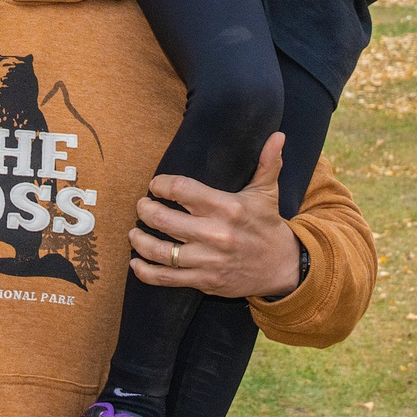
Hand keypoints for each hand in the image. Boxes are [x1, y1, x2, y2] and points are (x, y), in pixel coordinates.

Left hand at [128, 133, 304, 299]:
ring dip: (140, 241)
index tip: (156, 185)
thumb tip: (278, 135)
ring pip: (160, 251)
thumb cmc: (268, 226)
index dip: (161, 185)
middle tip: (141, 206)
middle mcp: (215, 234)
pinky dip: (146, 272)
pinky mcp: (204, 280)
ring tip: (133, 234)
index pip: (182, 190)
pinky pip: (167, 278)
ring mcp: (208, 260)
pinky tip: (136, 264)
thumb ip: (267, 162)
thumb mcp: (267, 193)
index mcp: (227, 207)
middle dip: (145, 210)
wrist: (282, 268)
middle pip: (163, 219)